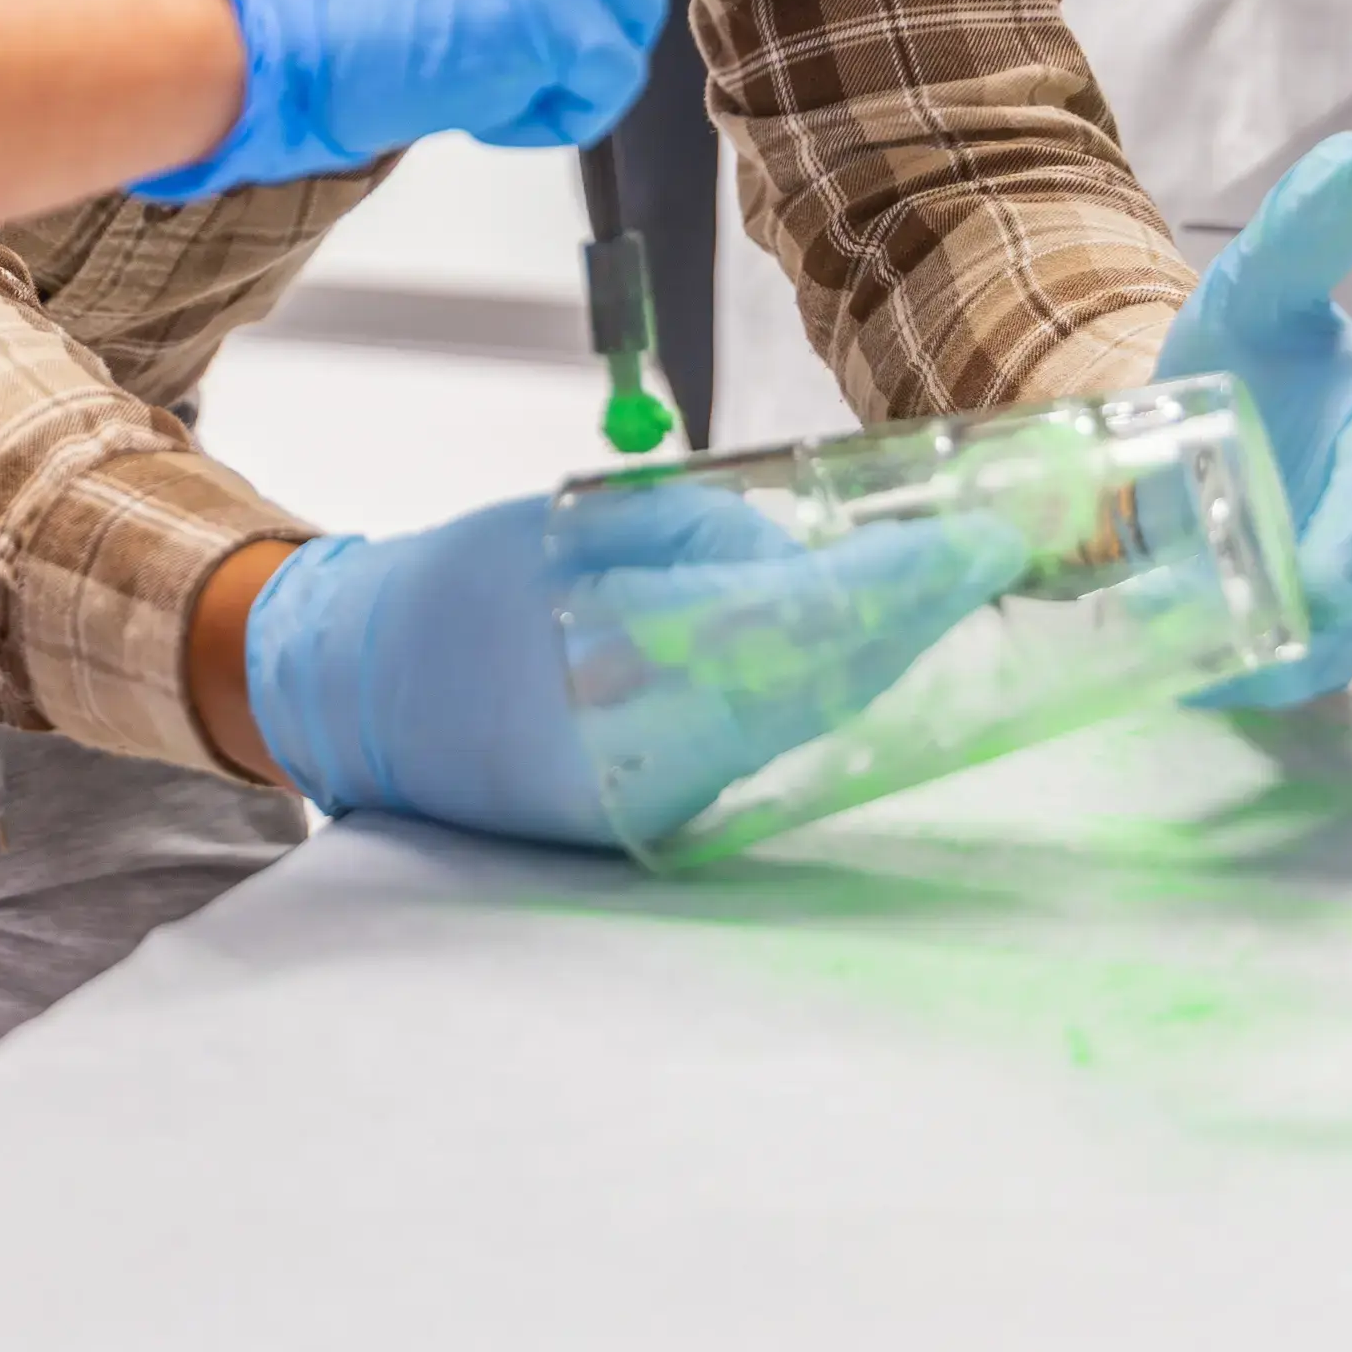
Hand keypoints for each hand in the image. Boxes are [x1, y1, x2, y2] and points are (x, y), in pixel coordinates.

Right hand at [241, 480, 1031, 853]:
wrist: (359, 699)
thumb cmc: (459, 590)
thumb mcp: (573, 527)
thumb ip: (701, 537)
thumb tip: (818, 559)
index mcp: (620, 660)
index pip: (804, 621)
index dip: (907, 585)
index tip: (988, 543)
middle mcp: (651, 750)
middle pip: (828, 686)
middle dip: (918, 620)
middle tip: (992, 558)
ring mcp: (655, 801)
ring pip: (806, 724)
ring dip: (881, 658)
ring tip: (944, 589)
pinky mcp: (653, 823)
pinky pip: (764, 752)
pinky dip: (820, 696)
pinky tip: (861, 650)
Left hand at [1139, 136, 1351, 709]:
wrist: (1220, 413)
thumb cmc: (1250, 350)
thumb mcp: (1258, 288)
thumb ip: (1301, 233)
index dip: (1351, 554)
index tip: (1302, 594)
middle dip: (1295, 623)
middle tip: (1201, 628)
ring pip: (1345, 644)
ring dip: (1267, 657)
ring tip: (1184, 646)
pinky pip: (1317, 665)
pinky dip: (1258, 672)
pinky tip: (1197, 666)